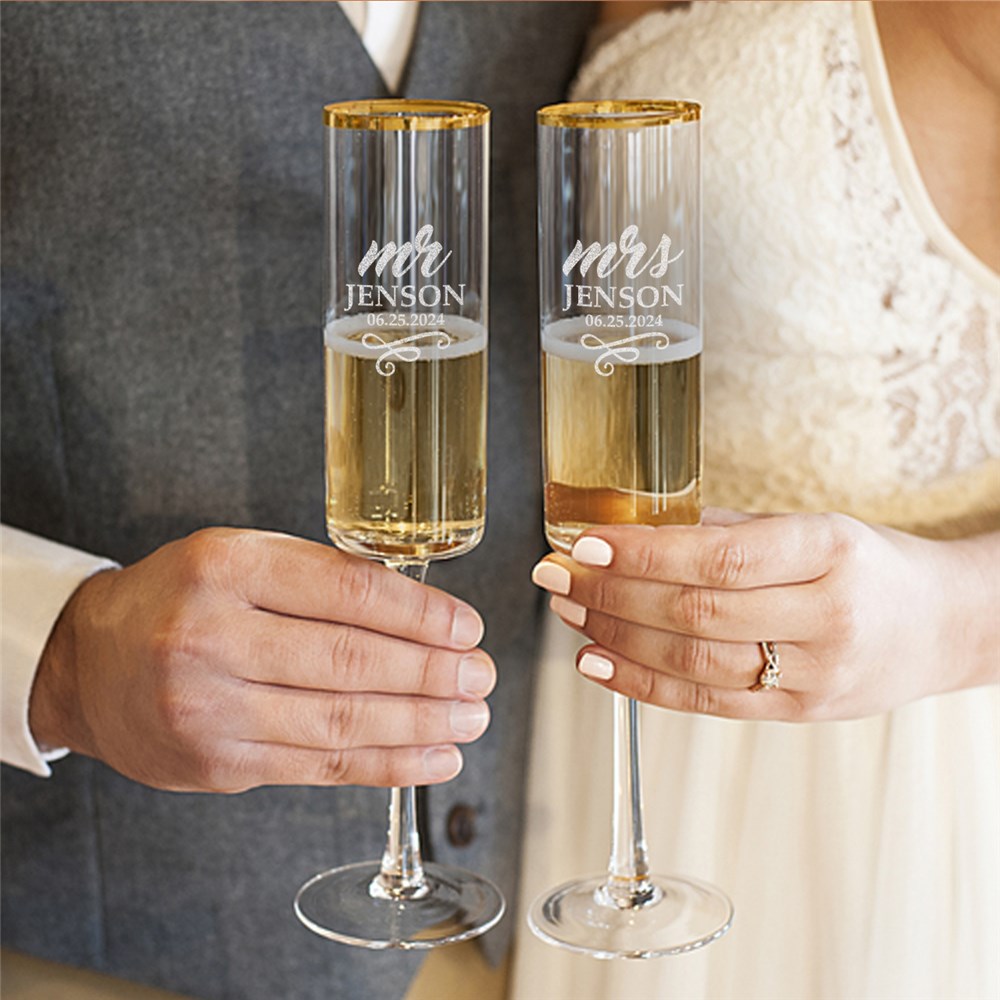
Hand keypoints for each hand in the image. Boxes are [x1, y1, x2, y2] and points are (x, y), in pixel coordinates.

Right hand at [29, 529, 494, 790]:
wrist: (89, 665)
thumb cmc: (180, 599)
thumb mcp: (239, 558)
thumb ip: (318, 577)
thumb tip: (419, 611)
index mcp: (227, 569)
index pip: (347, 592)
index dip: (419, 614)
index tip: (466, 627)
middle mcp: (213, 637)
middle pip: (351, 661)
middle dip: (432, 673)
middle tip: (482, 676)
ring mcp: (212, 709)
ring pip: (342, 720)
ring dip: (422, 724)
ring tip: (472, 718)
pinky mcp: (220, 764)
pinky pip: (319, 766)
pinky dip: (386, 764)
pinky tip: (433, 758)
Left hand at [531, 510, 998, 720]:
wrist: (947, 625)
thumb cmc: (870, 563)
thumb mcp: (814, 525)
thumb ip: (728, 529)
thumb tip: (633, 530)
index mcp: (830, 550)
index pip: (719, 558)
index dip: (643, 556)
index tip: (586, 545)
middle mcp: (826, 616)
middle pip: (696, 613)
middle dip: (611, 595)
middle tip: (556, 577)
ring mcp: (816, 675)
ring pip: (694, 663)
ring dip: (617, 638)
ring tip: (570, 616)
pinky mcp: (800, 714)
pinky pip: (708, 704)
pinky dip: (644, 684)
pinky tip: (599, 663)